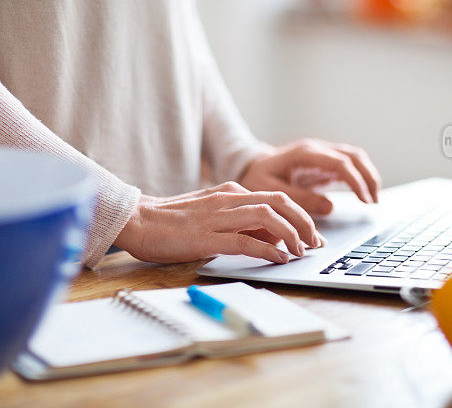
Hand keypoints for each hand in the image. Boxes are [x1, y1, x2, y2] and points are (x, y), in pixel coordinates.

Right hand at [114, 182, 322, 264]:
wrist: (136, 220)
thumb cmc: (172, 221)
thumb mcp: (212, 214)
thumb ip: (240, 222)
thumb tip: (272, 238)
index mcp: (231, 192)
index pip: (277, 198)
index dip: (300, 216)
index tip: (312, 235)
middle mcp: (228, 199)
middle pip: (280, 203)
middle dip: (304, 223)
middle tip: (315, 243)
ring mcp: (218, 217)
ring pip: (268, 218)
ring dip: (291, 236)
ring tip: (300, 252)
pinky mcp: (206, 237)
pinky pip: (245, 242)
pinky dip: (268, 251)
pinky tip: (278, 259)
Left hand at [239, 138, 380, 214]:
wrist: (250, 166)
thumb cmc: (258, 179)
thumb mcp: (272, 192)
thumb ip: (300, 198)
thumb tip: (330, 206)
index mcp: (305, 154)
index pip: (340, 162)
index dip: (356, 181)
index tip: (365, 200)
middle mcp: (316, 149)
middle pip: (353, 156)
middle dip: (368, 177)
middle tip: (373, 201)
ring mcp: (321, 153)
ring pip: (354, 157)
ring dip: (367, 175)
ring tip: (372, 199)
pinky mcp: (323, 161)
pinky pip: (348, 164)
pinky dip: (359, 176)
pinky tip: (363, 193)